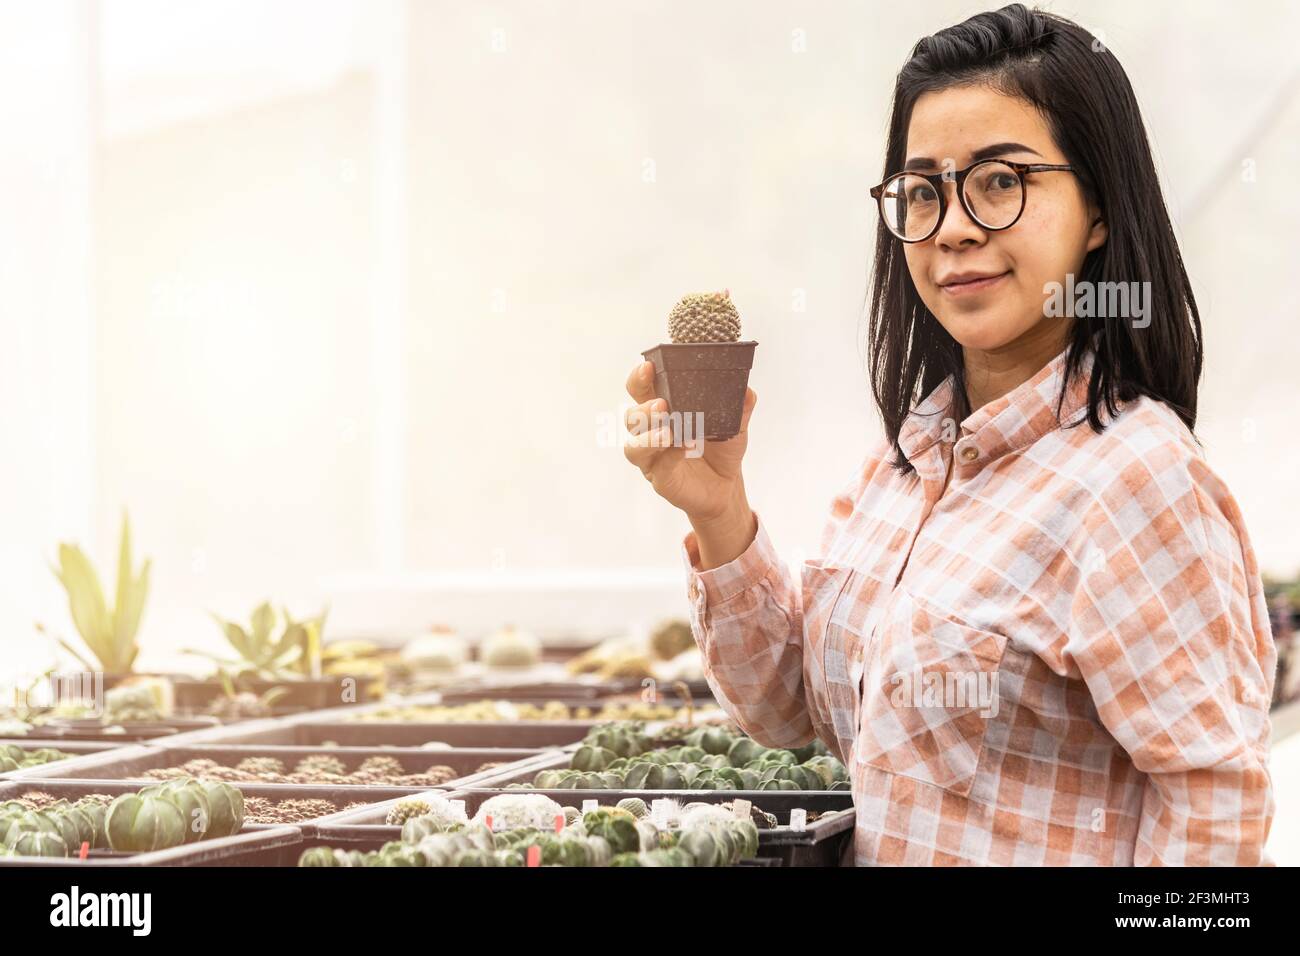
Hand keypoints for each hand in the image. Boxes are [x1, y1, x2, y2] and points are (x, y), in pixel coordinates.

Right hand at [622, 359, 755, 525]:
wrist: (726, 486)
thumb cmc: (721, 451)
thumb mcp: (735, 425)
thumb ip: (740, 407)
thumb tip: (748, 391)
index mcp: (663, 411)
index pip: (641, 390)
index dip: (638, 378)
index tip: (647, 367)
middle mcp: (651, 433)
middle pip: (631, 416)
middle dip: (643, 407)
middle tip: (662, 404)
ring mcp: (653, 457)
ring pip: (634, 446)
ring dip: (649, 436)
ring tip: (669, 432)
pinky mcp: (661, 479)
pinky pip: (658, 467)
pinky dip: (670, 456)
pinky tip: (684, 447)